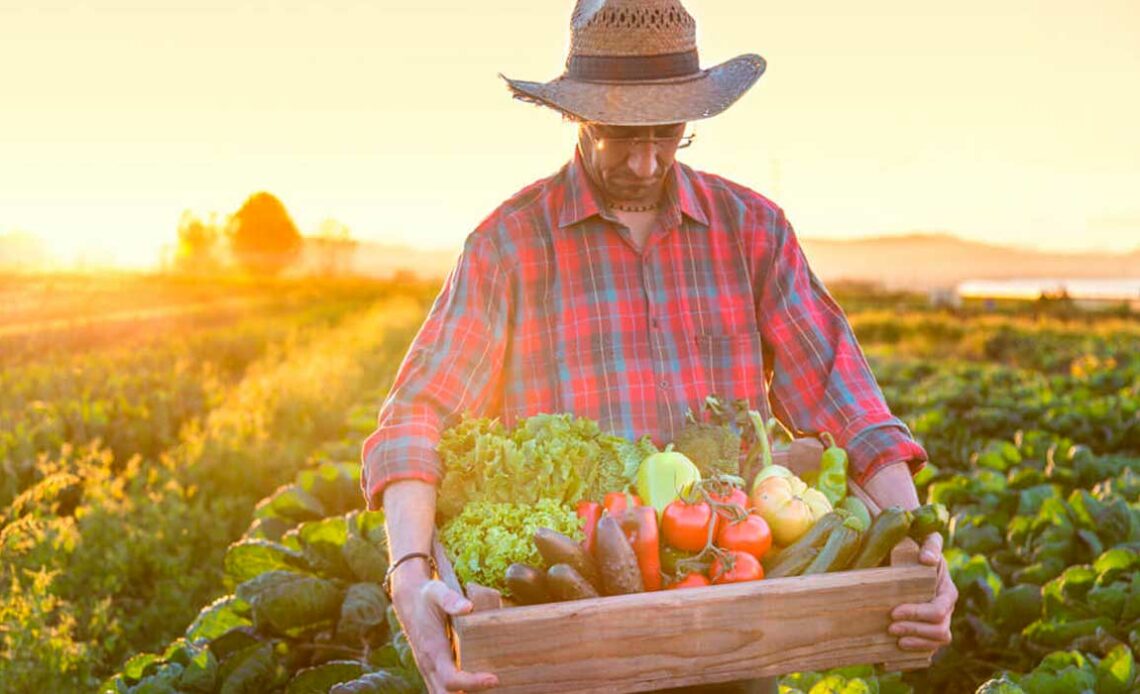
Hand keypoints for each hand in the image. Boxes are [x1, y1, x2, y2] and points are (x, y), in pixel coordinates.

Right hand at [392, 577, 498, 692]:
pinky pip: (441, 690)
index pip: (451, 679)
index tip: (494, 679)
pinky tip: (477, 687)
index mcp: (433, 649)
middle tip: (495, 685)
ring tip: (489, 688)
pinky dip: (458, 693)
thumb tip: (468, 607)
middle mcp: (429, 665)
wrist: (408, 598)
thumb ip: (451, 599)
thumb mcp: (438, 591)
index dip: (472, 683)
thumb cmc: (427, 595)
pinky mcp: (432, 669)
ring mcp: (428, 669)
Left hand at [888, 532, 956, 651]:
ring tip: (896, 639)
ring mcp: (939, 624)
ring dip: (916, 644)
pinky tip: (896, 654)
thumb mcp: (927, 545)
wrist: (912, 564)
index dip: (918, 614)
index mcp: (948, 594)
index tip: (895, 612)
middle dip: (915, 630)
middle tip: (891, 627)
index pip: (938, 611)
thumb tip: (927, 559)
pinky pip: (928, 651)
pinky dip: (914, 655)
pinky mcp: (929, 634)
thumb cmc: (920, 553)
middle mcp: (947, 612)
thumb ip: (931, 545)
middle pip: (939, 631)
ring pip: (936, 643)